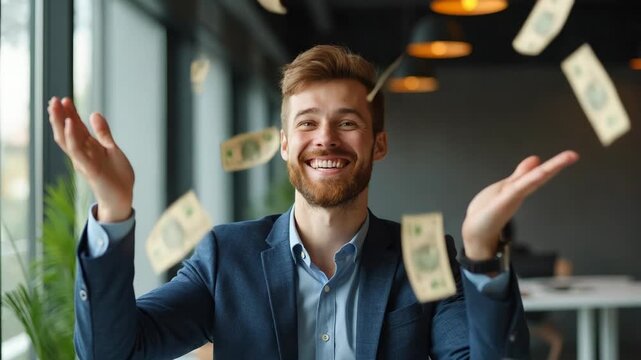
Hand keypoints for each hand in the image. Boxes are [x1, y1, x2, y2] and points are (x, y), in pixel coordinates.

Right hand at [47, 97, 134, 221]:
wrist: (122, 197)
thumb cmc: (117, 176)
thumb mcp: (111, 149)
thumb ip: (103, 133)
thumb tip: (94, 114)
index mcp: (88, 148)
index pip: (75, 128)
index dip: (70, 113)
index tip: (64, 99)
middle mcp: (83, 153)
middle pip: (67, 131)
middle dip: (60, 116)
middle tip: (53, 99)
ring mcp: (84, 160)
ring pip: (67, 139)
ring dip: (61, 122)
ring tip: (56, 107)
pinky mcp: (89, 168)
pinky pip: (77, 151)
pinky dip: (72, 137)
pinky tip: (71, 123)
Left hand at [461, 151, 578, 259]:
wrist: (475, 232)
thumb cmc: (488, 211)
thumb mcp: (506, 187)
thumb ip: (521, 174)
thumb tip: (536, 159)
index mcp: (518, 187)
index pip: (539, 173)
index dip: (555, 164)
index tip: (571, 155)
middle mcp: (516, 193)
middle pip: (538, 177)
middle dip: (555, 165)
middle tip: (572, 155)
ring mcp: (509, 199)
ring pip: (528, 183)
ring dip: (544, 172)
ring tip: (561, 161)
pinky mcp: (500, 205)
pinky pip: (514, 191)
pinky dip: (525, 183)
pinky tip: (536, 175)